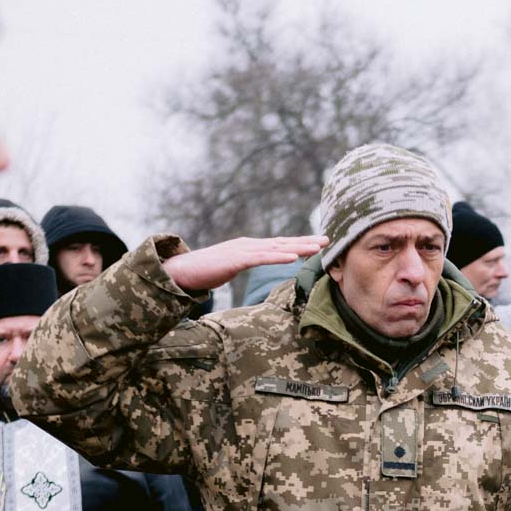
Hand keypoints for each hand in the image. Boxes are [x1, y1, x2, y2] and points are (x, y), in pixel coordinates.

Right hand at [163, 235, 328, 291]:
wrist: (181, 270)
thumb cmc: (205, 270)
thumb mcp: (232, 266)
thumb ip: (246, 264)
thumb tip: (257, 267)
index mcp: (250, 247)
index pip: (280, 244)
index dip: (301, 243)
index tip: (320, 243)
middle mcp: (249, 245)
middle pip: (283, 242)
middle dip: (306, 241)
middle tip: (329, 239)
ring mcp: (243, 250)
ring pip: (276, 248)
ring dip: (299, 246)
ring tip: (318, 247)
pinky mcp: (236, 259)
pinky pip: (261, 258)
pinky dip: (279, 256)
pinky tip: (294, 256)